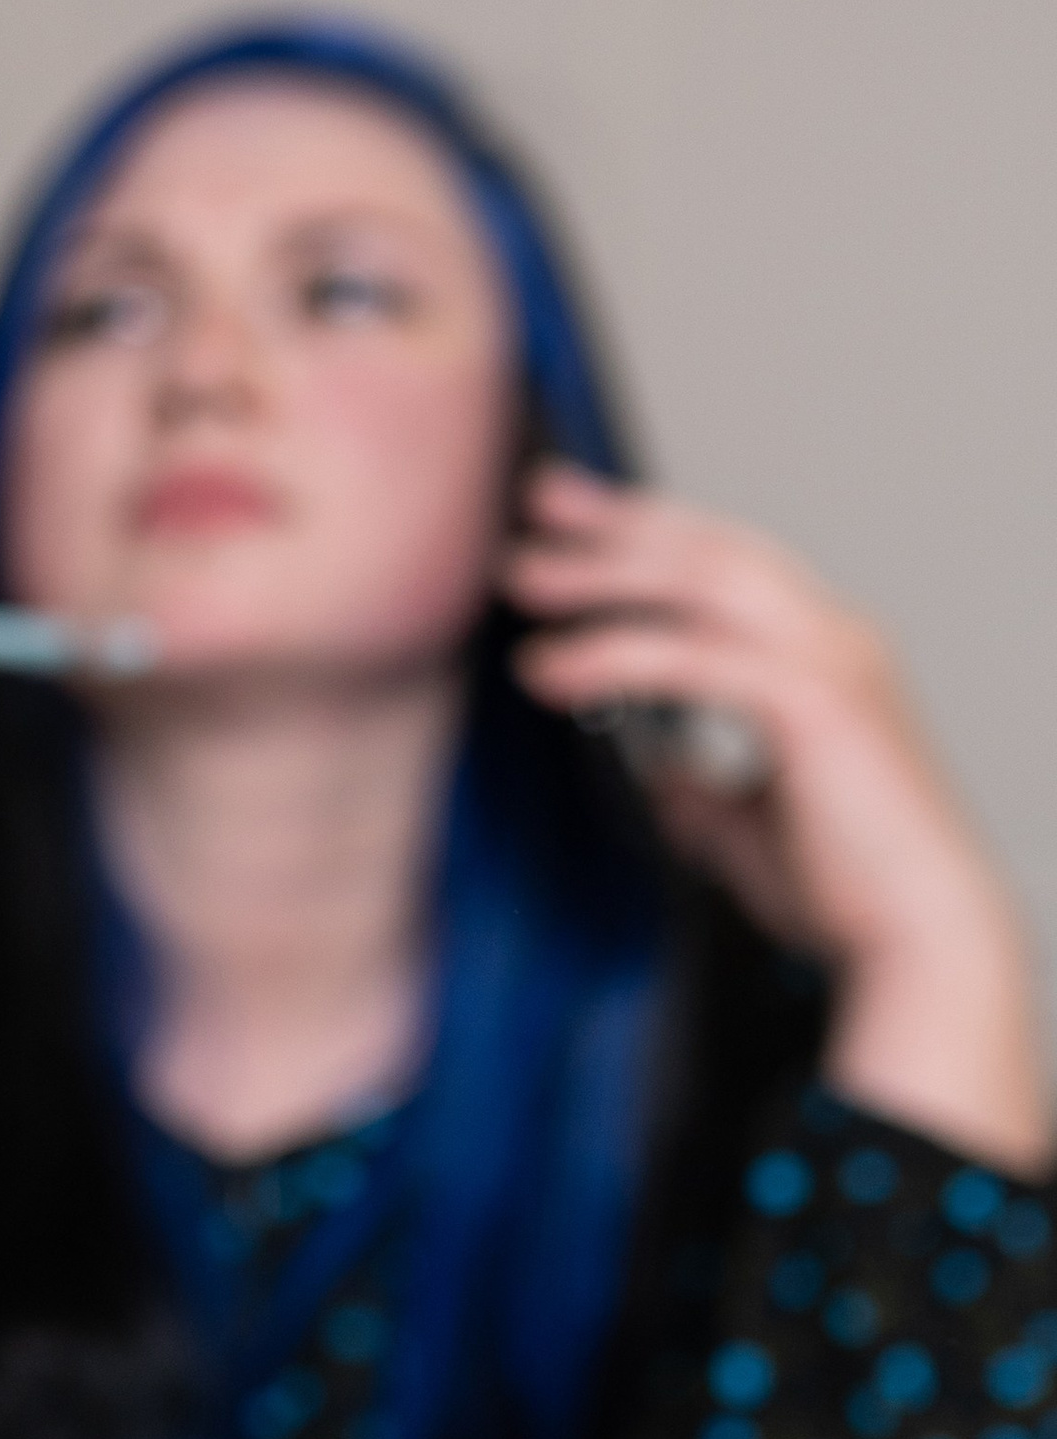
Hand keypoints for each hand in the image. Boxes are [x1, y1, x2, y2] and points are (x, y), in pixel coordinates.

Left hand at [507, 466, 1049, 1172]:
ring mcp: (831, 660)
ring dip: (605, 573)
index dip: (649, 536)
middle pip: (711, 550)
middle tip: (536, 500)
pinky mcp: (812, 702)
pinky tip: (550, 669)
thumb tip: (658, 774)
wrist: (915, 937)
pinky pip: (692, 658)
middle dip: (619, 522)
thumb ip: (703, 790)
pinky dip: (614, 656)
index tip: (569, 521)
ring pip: (702, 580)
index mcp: (826, 652)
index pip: (727, 566)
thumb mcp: (748, 827)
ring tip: (522, 578)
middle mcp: (836, 636)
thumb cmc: (847, 891)